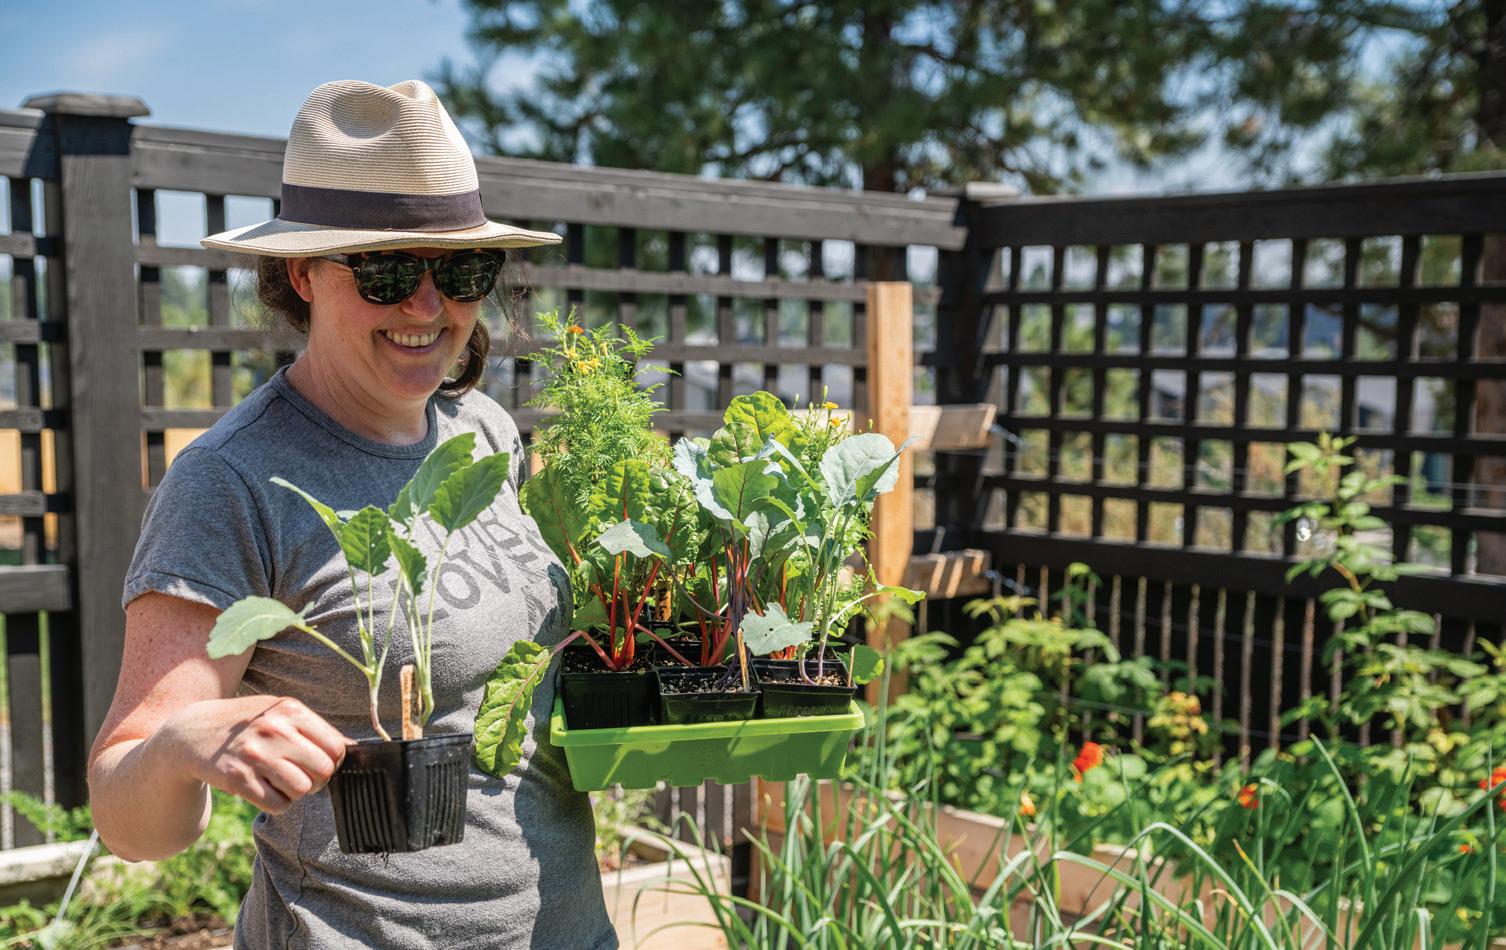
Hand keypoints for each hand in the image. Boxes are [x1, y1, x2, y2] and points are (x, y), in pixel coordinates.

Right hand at [159, 695, 348, 814]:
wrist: (192, 733)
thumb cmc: (246, 723)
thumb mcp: (278, 712)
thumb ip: (312, 728)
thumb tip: (352, 749)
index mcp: (290, 711)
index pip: (336, 747)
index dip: (333, 761)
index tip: (320, 763)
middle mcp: (275, 731)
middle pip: (323, 771)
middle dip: (317, 779)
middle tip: (302, 776)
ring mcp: (256, 756)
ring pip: (302, 789)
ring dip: (296, 792)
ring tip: (281, 782)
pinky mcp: (239, 780)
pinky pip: (278, 805)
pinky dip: (277, 803)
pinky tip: (265, 789)